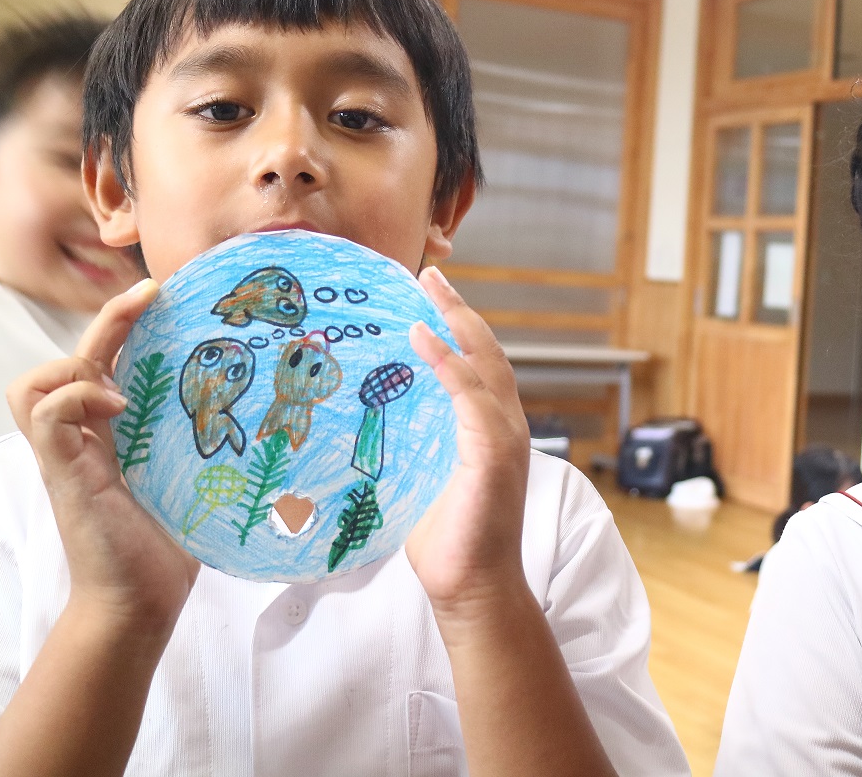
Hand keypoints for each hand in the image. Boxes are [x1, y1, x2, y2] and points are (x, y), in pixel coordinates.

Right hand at [7, 278, 197, 633]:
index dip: (125, 324)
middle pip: (75, 356)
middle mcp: (86, 436)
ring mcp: (68, 453)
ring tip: (120, 377)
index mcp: (115, 432)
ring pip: (36, 382)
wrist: (144, 601)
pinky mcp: (62, 472)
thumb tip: (281, 414)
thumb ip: (213, 444)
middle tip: (152, 290)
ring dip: (78, 362)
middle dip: (111, 316)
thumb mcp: (198, 477)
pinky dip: (76, 396)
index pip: (105, 360)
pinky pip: (44, 413)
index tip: (166, 297)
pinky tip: (118, 407)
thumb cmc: (176, 544)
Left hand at [405, 267, 532, 625]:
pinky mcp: (495, 454)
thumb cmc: (442, 542)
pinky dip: (450, 362)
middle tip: (431, 274)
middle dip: (460, 310)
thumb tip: (356, 430)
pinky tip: (425, 338)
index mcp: (486, 430)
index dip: (456, 328)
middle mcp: (504, 426)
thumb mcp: (418, 480)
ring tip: (431, 289)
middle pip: (488, 351)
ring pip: (486, 364)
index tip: (429, 297)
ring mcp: (505, 438)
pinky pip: (472, 395)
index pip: (476, 366)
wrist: (468, 587)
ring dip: (458, 322)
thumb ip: (406, 448)